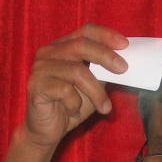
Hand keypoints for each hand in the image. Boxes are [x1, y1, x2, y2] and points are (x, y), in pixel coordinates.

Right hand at [20, 24, 128, 149]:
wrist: (47, 131)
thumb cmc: (71, 106)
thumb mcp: (93, 85)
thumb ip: (103, 70)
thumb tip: (124, 61)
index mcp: (62, 47)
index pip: (85, 31)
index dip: (106, 35)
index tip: (125, 45)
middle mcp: (48, 53)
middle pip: (81, 45)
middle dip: (105, 56)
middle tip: (123, 70)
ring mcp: (40, 68)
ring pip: (76, 71)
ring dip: (96, 91)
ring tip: (105, 107)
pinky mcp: (36, 86)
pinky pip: (64, 90)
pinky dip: (75, 103)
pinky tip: (73, 111)